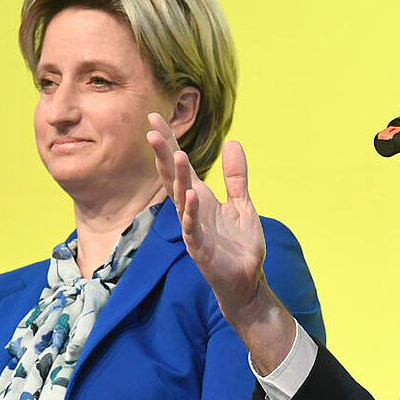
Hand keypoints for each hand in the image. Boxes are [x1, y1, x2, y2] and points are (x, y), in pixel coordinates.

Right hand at [147, 114, 295, 372]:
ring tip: (177, 155)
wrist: (246, 280)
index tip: (154, 118)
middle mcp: (191, 211)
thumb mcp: (242, 204)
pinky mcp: (201, 249)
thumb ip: (235, 176)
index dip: (168, 143)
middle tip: (152, 129)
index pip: (178, 167)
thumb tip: (233, 142)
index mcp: (199, 199)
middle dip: (163, 154)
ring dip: (178, 178)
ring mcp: (194, 230)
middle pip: (173, 178)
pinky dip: (192, 212)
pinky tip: (192, 196)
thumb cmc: (239, 245)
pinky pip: (193, 228)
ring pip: (182, 200)